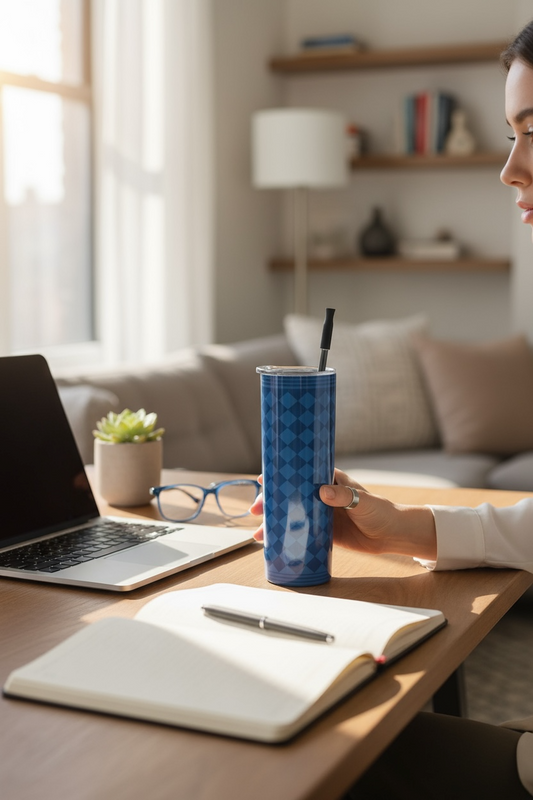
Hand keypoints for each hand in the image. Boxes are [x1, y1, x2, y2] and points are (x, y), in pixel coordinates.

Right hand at [250, 468, 436, 560]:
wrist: (393, 535)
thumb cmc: (381, 511)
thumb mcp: (363, 502)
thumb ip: (343, 496)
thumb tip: (322, 491)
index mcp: (330, 480)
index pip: (300, 473)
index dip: (280, 475)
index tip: (263, 479)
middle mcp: (321, 495)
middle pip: (290, 495)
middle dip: (270, 502)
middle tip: (256, 511)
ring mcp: (320, 514)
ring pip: (291, 515)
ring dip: (275, 523)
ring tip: (259, 536)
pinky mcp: (324, 532)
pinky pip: (300, 533)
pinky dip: (286, 537)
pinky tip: (273, 544)